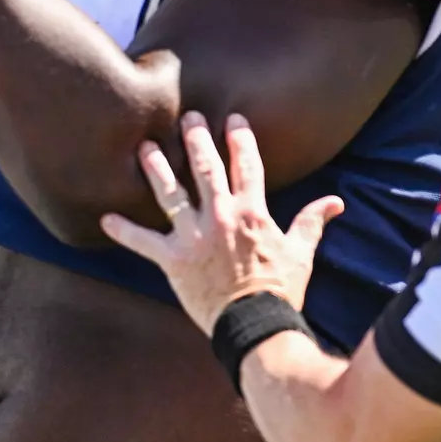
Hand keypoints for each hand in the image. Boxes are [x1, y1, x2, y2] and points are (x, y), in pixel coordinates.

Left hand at [99, 112, 343, 334]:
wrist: (256, 324)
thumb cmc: (280, 290)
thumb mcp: (301, 253)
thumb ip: (312, 222)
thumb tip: (336, 201)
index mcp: (252, 212)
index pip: (247, 166)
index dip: (240, 140)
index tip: (233, 119)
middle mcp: (220, 216)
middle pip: (205, 168)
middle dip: (195, 139)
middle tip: (186, 117)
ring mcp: (194, 236)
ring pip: (170, 193)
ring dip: (156, 168)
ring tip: (143, 147)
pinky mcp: (173, 259)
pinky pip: (142, 241)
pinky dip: (123, 231)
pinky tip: (104, 218)